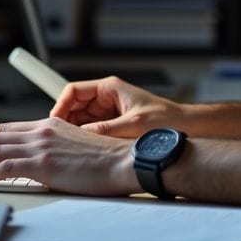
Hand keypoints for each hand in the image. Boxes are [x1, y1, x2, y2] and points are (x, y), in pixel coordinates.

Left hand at [0, 117, 135, 195]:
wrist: (123, 161)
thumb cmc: (107, 159)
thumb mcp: (76, 144)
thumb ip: (56, 148)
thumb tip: (41, 163)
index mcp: (51, 124)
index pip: (9, 128)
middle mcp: (42, 130)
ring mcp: (41, 145)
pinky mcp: (42, 163)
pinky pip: (4, 167)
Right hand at [50, 77, 180, 137]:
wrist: (187, 128)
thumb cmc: (166, 121)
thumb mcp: (132, 125)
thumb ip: (104, 130)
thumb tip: (79, 135)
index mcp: (110, 88)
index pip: (74, 91)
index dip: (60, 105)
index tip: (54, 122)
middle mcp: (107, 98)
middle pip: (74, 106)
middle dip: (64, 122)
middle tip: (57, 140)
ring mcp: (109, 112)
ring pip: (81, 120)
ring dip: (74, 132)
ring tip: (67, 148)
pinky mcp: (113, 125)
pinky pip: (91, 130)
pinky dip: (84, 139)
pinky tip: (82, 151)